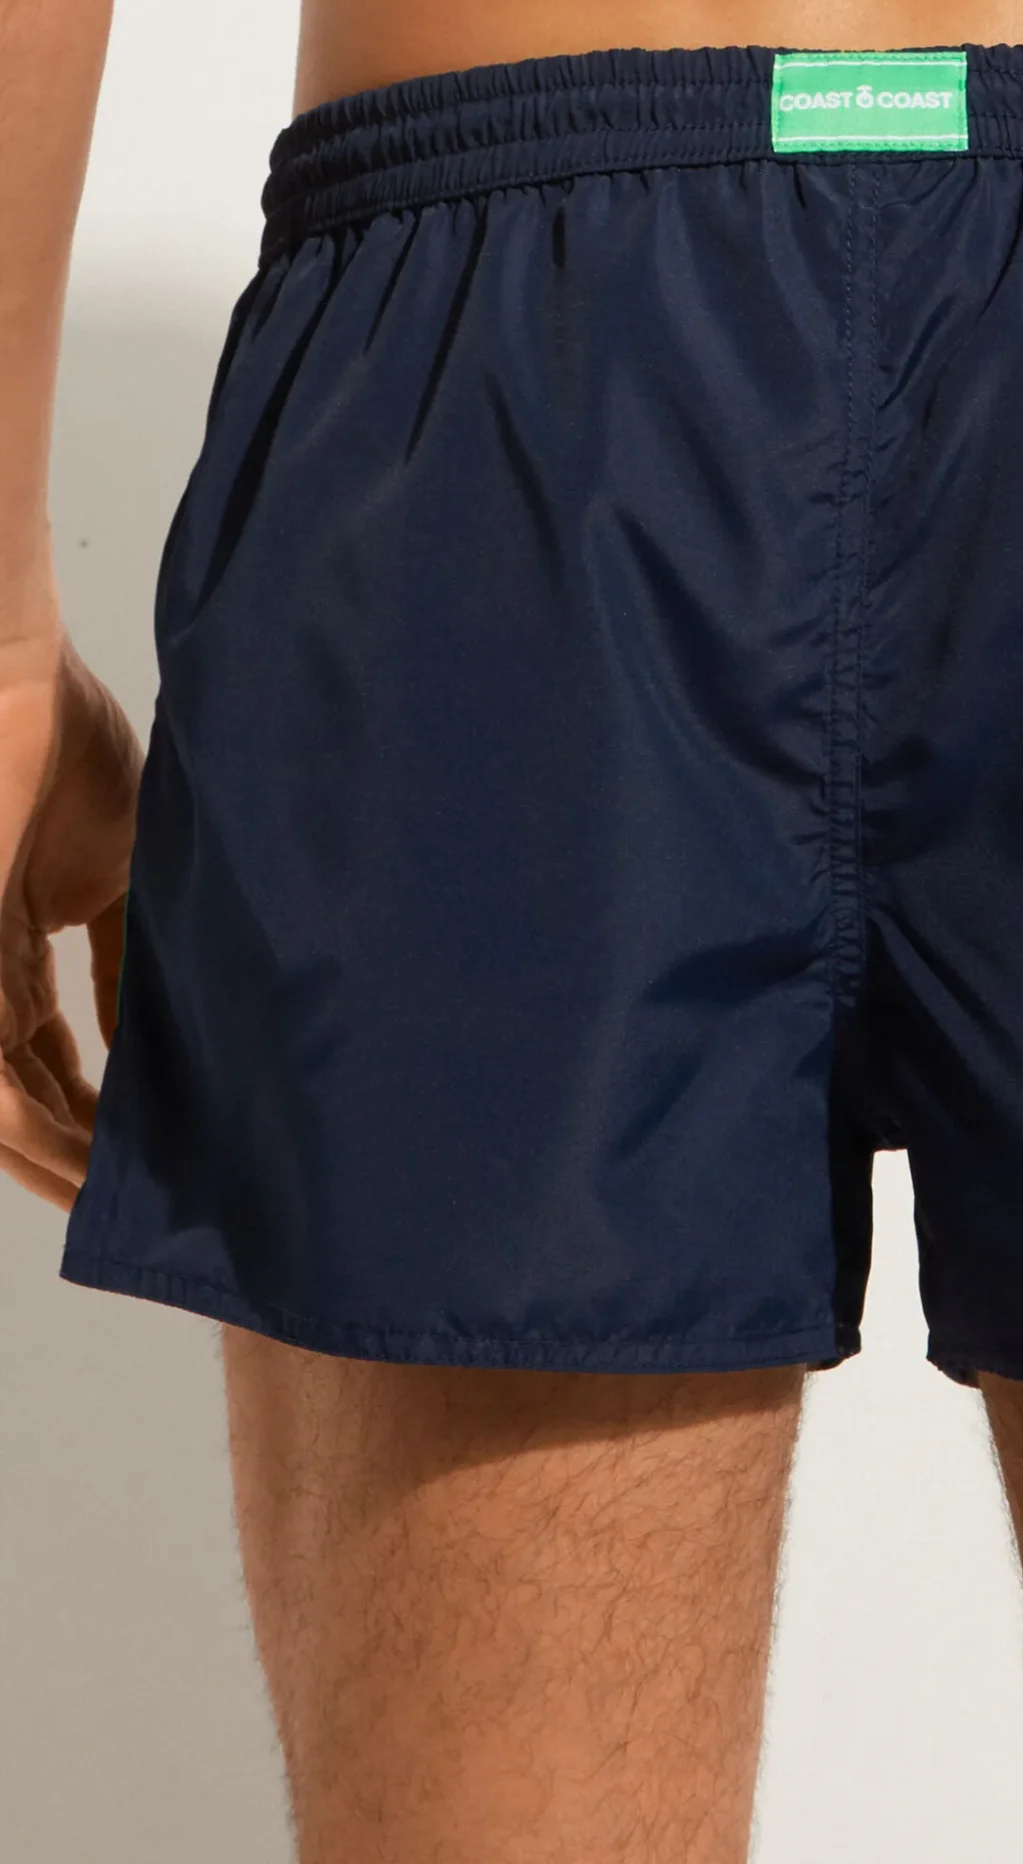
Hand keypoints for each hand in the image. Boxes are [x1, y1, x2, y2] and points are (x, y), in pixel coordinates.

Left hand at [0, 635, 140, 1209]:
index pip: (50, 1052)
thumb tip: (164, 1022)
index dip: (99, 1105)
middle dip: (75, 1145)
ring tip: (110, 1190)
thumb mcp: (124, 860)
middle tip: (136, 1193)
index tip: (154, 1146)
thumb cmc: (60, 740)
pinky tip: (69, 1149)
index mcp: (17, 942)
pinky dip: (23, 1118)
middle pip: (21, 1088)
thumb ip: (134, 942)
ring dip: (52, 1149)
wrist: (7, 674)